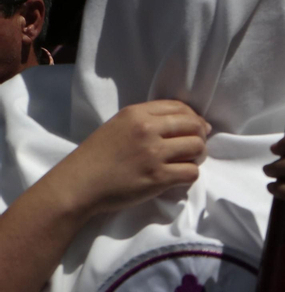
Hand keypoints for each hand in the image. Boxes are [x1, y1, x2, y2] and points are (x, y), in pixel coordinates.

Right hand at [48, 100, 207, 218]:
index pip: (181, 107)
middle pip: (194, 126)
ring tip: (186, 161)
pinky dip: (189, 174)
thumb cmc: (96, 156)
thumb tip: (187, 122)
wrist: (78, 184)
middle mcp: (147, 130)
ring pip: (198, 148)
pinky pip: (191, 172)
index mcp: (136, 113)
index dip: (194, 118)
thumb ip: (147, 120)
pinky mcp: (158, 177)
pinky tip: (178, 176)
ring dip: (197, 156)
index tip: (195, 128)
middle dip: (200, 136)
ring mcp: (153, 154)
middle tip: (194, 147)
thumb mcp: (118, 125)